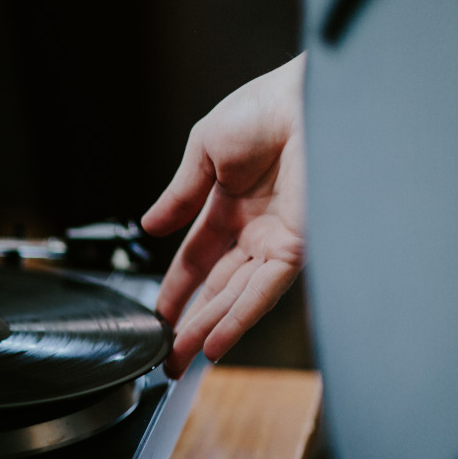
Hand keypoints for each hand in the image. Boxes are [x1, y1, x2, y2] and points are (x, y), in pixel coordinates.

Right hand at [141, 53, 306, 377]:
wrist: (307, 97)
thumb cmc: (267, 107)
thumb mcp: (203, 149)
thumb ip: (179, 194)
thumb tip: (150, 226)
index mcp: (230, 206)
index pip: (196, 260)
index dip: (174, 290)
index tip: (156, 318)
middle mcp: (256, 230)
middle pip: (216, 289)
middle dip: (189, 325)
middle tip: (168, 358)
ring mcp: (277, 241)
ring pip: (236, 300)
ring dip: (207, 331)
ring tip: (181, 361)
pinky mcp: (298, 247)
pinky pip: (263, 293)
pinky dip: (237, 320)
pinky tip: (214, 344)